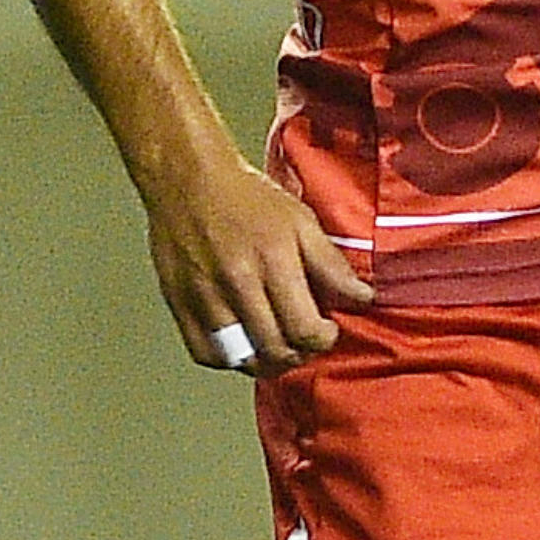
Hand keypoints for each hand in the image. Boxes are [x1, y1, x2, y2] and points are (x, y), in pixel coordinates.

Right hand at [137, 151, 372, 377]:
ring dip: (265, 362)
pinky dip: (226, 360)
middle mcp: (237, 283)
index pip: (305, 331)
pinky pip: (204, 352)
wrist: (187, 177)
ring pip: (240, 359)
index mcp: (273, 261)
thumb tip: (361, 298)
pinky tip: (240, 345)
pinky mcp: (178, 301)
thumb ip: (331, 264)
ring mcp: (203, 295)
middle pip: (275, 350)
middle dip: (298, 353)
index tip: (324, 329)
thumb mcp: (300, 220)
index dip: (323, 340)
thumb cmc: (244, 196)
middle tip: (302, 340)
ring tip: (275, 348)